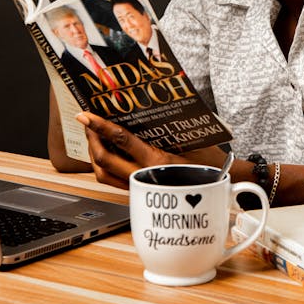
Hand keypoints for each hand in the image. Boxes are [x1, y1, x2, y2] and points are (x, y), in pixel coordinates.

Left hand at [76, 112, 225, 188]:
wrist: (218, 186)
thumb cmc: (207, 161)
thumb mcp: (187, 138)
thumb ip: (161, 128)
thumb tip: (138, 110)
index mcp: (156, 160)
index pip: (120, 140)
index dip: (99, 126)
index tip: (85, 116)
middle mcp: (143, 176)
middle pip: (104, 160)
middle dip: (91, 140)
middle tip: (87, 124)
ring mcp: (139, 187)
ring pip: (104, 174)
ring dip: (94, 155)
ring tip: (93, 138)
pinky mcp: (139, 193)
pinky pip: (113, 181)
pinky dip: (104, 166)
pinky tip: (106, 154)